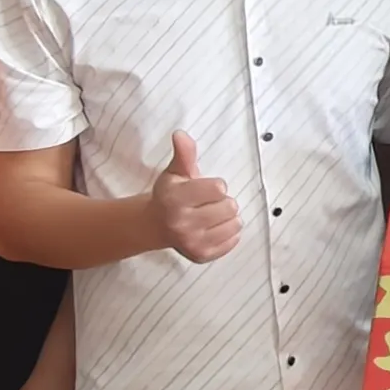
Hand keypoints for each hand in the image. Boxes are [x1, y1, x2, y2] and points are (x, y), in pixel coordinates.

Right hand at [150, 131, 239, 262]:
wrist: (154, 225)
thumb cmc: (169, 195)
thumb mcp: (175, 172)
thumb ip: (184, 153)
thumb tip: (181, 134)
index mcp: (175, 199)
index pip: (218, 188)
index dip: (215, 186)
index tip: (204, 188)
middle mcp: (182, 223)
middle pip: (229, 206)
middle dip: (223, 201)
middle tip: (207, 203)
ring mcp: (192, 242)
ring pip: (235, 224)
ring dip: (228, 217)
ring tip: (211, 215)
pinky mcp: (201, 256)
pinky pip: (233, 241)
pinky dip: (229, 233)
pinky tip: (213, 228)